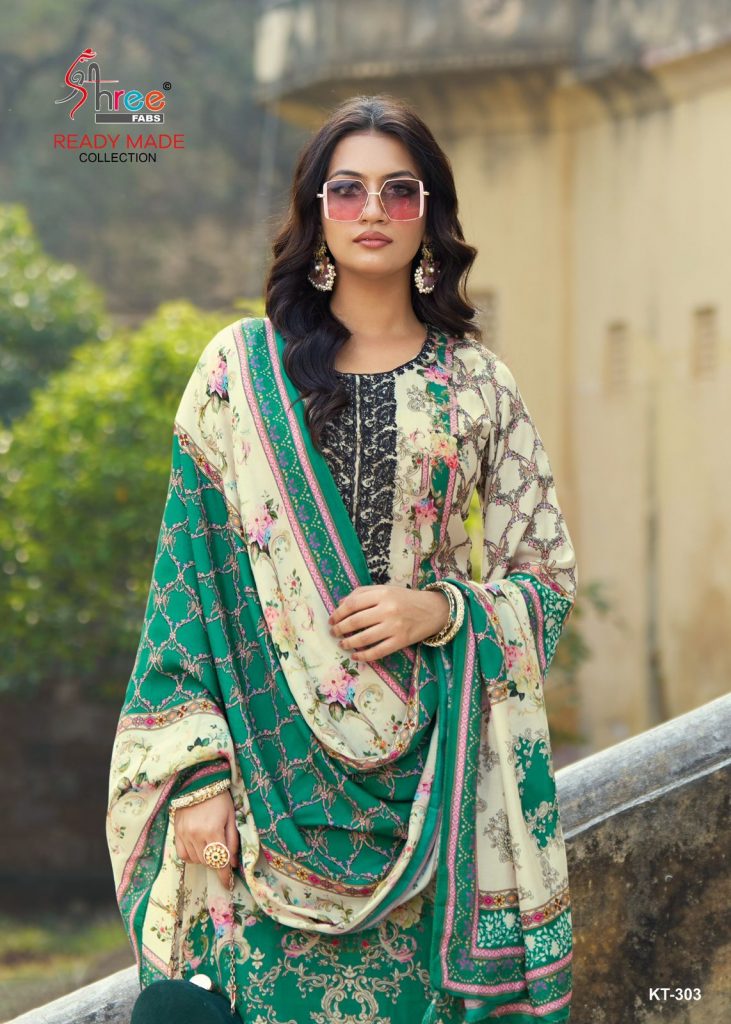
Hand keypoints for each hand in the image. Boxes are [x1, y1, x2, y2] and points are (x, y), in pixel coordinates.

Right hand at [173, 790, 239, 887]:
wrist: (198, 782)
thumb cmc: (219, 798)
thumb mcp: (231, 817)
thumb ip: (233, 841)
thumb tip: (232, 863)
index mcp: (212, 830)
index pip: (219, 860)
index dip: (223, 875)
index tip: (227, 884)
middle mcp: (196, 835)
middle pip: (208, 862)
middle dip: (217, 863)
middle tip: (223, 857)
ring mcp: (184, 834)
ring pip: (195, 860)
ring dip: (205, 859)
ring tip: (211, 847)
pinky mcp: (176, 832)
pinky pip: (183, 854)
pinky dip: (192, 856)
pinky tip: (198, 848)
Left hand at [328, 584, 449, 661]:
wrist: (433, 610)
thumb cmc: (405, 599)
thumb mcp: (385, 589)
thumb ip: (363, 593)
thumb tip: (341, 604)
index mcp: (383, 594)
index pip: (353, 603)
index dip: (339, 613)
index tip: (332, 620)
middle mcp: (388, 609)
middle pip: (356, 621)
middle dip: (340, 629)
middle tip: (334, 633)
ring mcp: (394, 627)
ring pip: (364, 638)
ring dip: (349, 642)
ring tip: (342, 644)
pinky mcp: (401, 641)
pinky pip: (378, 652)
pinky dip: (364, 656)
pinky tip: (356, 656)